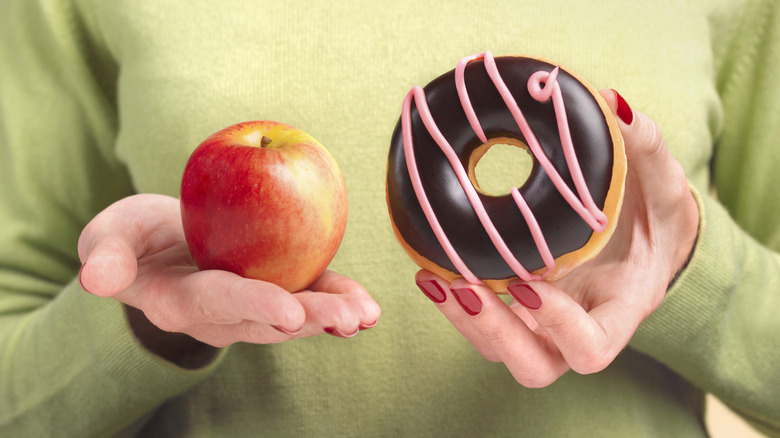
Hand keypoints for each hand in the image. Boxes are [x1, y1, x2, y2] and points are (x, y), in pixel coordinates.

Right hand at [77, 194, 379, 354]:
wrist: (162, 246)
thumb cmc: (134, 239)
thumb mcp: (109, 236)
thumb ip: (106, 254)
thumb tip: (95, 279)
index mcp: (181, 301)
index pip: (220, 302)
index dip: (254, 305)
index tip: (288, 311)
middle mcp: (222, 316)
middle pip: (268, 319)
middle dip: (310, 320)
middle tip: (347, 319)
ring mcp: (252, 308)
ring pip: (295, 316)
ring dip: (332, 316)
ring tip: (366, 315)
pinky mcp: (277, 290)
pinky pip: (308, 296)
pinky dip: (336, 298)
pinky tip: (367, 305)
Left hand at [415, 89, 698, 386]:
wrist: (646, 237)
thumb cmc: (657, 213)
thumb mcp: (664, 179)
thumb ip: (644, 144)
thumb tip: (610, 101)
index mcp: (620, 308)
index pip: (592, 347)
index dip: (559, 327)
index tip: (530, 281)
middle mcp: (580, 326)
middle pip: (534, 365)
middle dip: (495, 332)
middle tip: (465, 286)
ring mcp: (546, 325)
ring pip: (499, 351)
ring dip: (464, 321)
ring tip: (432, 277)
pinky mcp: (521, 311)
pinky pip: (484, 322)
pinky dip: (455, 303)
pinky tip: (428, 268)